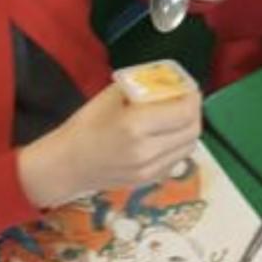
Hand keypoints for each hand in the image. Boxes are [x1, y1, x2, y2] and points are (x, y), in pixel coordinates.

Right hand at [17, 83, 201, 204]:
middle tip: (186, 100)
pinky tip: (167, 135)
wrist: (68, 164)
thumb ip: (143, 87)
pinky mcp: (150, 181)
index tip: (189, 88)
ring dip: (189, 129)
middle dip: (194, 111)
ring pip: (188, 147)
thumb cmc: (86, 125)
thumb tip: (168, 80)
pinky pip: (177, 160)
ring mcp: (150, 170)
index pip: (184, 111)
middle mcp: (147, 150)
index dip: (192, 97)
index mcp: (136, 125)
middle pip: (192, 130)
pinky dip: (179, 145)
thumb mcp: (112, 96)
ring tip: (178, 116)